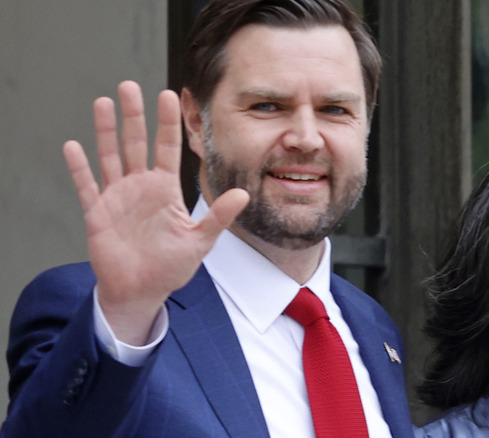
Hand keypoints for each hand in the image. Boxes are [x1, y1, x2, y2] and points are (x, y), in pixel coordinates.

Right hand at [64, 81, 248, 344]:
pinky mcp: (97, 214)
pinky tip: (74, 147)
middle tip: (129, 86)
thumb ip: (218, 217)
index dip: (167, 123)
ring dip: (106, 131)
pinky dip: (79, 168)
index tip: (168, 95)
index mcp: (165, 190)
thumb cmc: (171, 267)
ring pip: (110, 157)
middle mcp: (140, 187)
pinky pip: (86, 187)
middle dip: (133, 116)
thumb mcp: (200, 242)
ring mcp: (117, 198)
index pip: (167, 148)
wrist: (142, 292)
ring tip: (103, 103)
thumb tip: (243, 195)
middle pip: (135, 144)